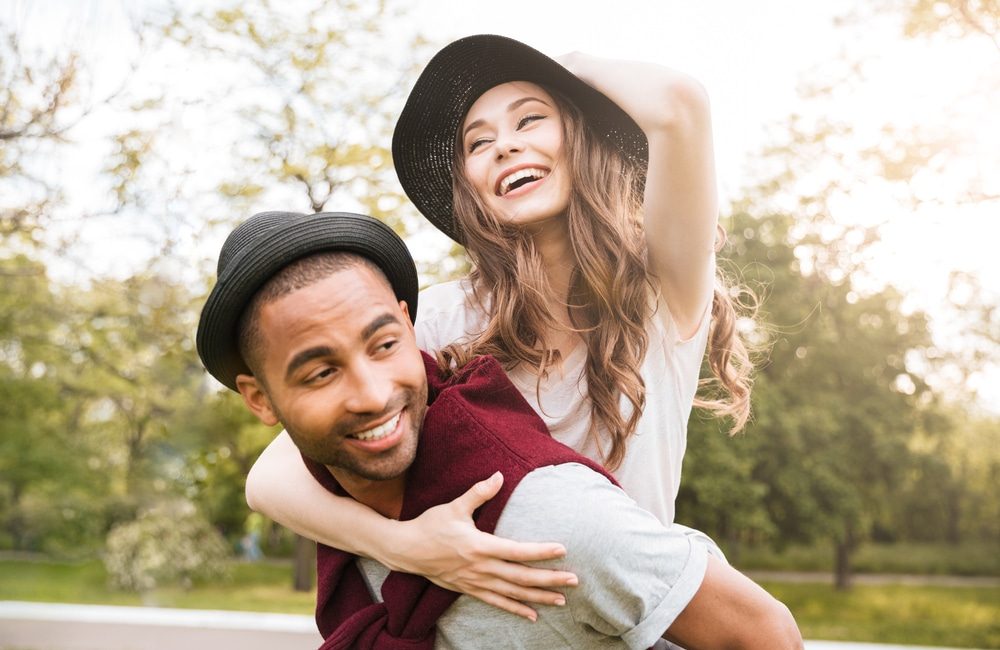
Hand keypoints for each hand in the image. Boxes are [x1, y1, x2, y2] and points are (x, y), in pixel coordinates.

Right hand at [385, 472, 577, 620]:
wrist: (406, 550)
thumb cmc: (431, 525)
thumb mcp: (455, 506)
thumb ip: (479, 493)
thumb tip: (499, 475)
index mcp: (480, 546)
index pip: (517, 551)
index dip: (541, 552)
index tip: (562, 550)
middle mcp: (481, 568)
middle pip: (521, 577)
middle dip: (549, 580)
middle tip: (574, 581)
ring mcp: (475, 582)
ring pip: (513, 593)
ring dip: (538, 597)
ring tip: (561, 600)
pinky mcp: (469, 589)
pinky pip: (497, 602)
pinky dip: (516, 609)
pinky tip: (533, 615)